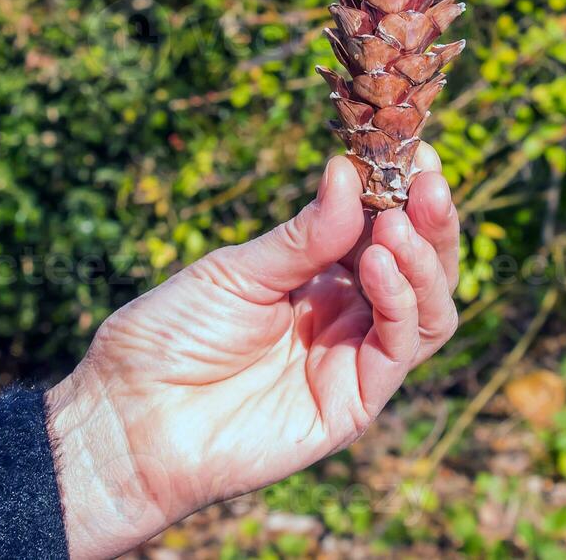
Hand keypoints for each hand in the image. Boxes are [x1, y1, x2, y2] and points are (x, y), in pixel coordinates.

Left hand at [45, 148, 459, 558]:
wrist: (134, 414)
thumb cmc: (175, 333)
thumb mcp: (238, 270)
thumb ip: (303, 235)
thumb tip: (348, 172)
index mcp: (318, 276)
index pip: (382, 231)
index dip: (403, 194)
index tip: (417, 151)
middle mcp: (345, 315)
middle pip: (417, 269)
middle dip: (431, 224)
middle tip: (429, 181)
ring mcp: (352, 359)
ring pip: (426, 311)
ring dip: (423, 261)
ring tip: (399, 221)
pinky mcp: (352, 404)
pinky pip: (396, 349)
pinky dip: (399, 302)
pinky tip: (379, 259)